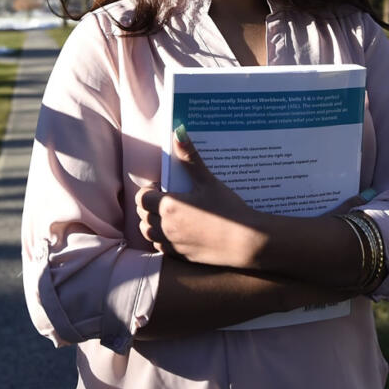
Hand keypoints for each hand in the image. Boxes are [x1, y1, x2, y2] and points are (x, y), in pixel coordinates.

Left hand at [135, 129, 267, 269]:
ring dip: (152, 223)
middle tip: (164, 198)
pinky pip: (161, 248)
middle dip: (148, 206)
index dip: (148, 191)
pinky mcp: (181, 256)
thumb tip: (178, 131)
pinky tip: (178, 231)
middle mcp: (165, 227)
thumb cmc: (228, 209)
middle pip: (142, 215)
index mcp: (169, 206)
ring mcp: (172, 244)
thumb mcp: (208, 181)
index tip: (160, 187)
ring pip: (148, 233)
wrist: (246, 241)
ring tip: (168, 215)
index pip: (141, 198)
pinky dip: (162, 239)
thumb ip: (190, 158)